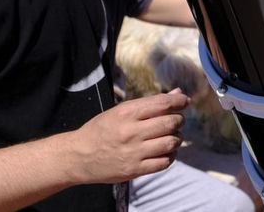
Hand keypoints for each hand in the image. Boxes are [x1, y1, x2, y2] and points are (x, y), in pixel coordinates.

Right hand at [68, 90, 189, 183]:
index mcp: (126, 113)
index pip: (162, 104)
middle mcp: (131, 132)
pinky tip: (165, 151)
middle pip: (170, 123)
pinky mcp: (134, 170)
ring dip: (176, 138)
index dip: (179, 102)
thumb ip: (150, 103)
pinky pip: (164, 162)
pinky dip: (170, 155)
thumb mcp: (120, 111)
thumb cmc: (101, 130)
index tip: (185, 101)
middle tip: (176, 121)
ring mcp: (133, 153)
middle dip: (178, 120)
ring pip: (171, 143)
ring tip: (171, 136)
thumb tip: (178, 94)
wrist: (78, 156)